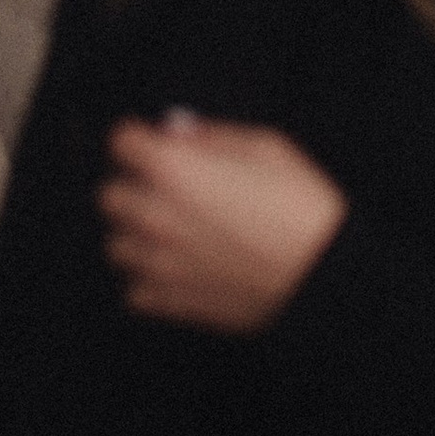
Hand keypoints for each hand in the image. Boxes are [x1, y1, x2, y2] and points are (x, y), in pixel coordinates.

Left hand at [99, 115, 345, 332]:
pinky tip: (177, 269)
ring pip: (116, 245)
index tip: (153, 143)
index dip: (140, 139)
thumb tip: (181, 134)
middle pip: (109, 194)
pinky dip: (149, 281)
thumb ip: (212, 136)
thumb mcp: (266, 147)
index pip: (120, 141)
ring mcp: (159, 263)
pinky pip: (134, 291)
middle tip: (166, 188)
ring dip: (137, 235)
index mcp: (173, 169)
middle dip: (133, 186)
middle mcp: (155, 215)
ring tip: (171, 232)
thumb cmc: (302, 211)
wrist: (325, 277)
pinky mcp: (172, 302)